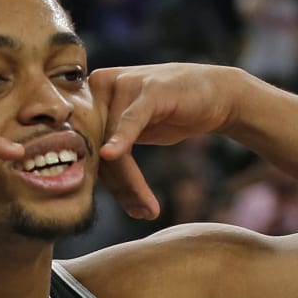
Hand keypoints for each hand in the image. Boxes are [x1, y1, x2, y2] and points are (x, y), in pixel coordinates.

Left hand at [90, 64, 252, 217]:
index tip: (123, 208)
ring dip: (131, 182)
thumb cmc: (170, 112)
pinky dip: (121, 141)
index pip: (83, 145)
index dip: (98, 180)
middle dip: (119, 187)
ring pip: (113, 143)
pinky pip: (129, 121)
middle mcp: (100, 85)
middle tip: (140, 213)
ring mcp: (125, 83)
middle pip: (96, 147)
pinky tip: (112, 156)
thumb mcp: (135, 132)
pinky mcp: (149, 89)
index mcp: (90, 95)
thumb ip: (108, 149)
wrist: (215, 93)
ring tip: (147, 208)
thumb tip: (82, 186)